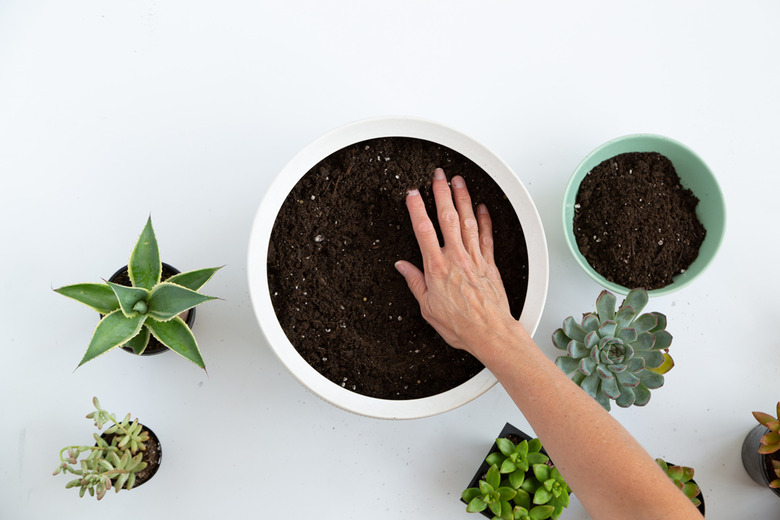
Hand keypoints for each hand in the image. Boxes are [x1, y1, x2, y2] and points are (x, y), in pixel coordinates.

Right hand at [394, 168, 518, 358]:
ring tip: (458, 182)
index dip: (417, 209)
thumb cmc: (460, 325)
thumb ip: (415, 283)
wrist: (490, 332)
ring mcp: (474, 258)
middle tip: (438, 176)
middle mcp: (456, 258)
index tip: (412, 194)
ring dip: (462, 199)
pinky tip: (481, 207)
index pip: (424, 230)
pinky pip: (486, 236)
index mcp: (437, 268)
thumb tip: (402, 267)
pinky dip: (484, 219)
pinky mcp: (489, 263)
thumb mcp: (427, 308)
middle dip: (441, 193)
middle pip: (447, 218)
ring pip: (468, 221)